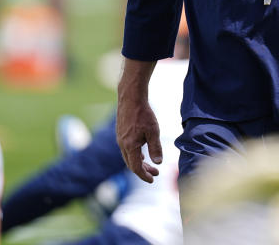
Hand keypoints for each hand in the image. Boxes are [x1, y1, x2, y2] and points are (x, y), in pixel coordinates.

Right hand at [115, 59, 162, 182]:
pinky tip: (142, 153)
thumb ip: (155, 148)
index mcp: (129, 146)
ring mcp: (120, 139)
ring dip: (139, 163)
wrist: (130, 98)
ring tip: (150, 165)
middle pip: (131, 164)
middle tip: (155, 173)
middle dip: (143, 171)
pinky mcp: (121, 133)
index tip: (152, 179)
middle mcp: (122, 144)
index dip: (144, 175)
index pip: (136, 167)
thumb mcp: (153, 131)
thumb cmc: (143, 114)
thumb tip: (158, 162)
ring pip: (128, 156)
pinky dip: (135, 155)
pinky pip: (127, 149)